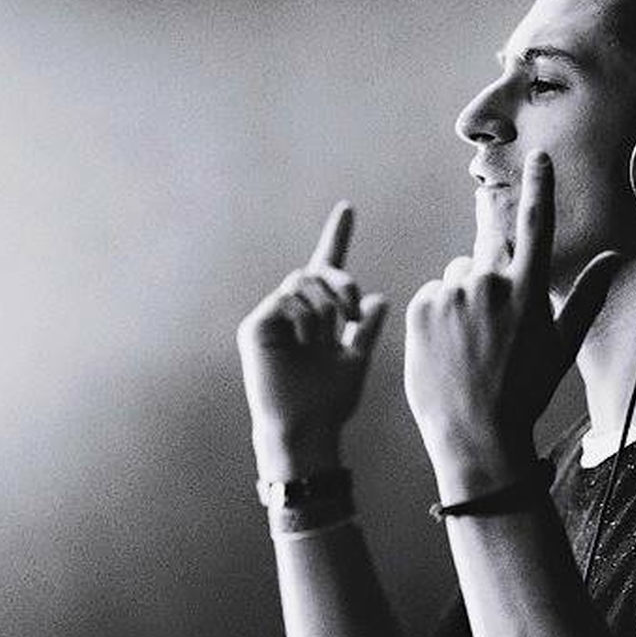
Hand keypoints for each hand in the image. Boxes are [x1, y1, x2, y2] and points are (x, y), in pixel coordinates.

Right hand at [237, 202, 388, 480]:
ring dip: (326, 307)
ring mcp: (273, 318)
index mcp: (319, 314)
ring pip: (303, 284)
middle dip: (341, 285)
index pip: (328, 267)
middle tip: (351, 315)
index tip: (348, 209)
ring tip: (327, 339)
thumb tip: (378, 298)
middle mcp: (293, 311)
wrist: (308, 428)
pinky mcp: (256, 327)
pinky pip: (287, 300)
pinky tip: (308, 343)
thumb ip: (365, 328)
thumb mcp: (357, 359)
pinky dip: (306, 318)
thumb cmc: (331, 400)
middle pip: (317, 271)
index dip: (337, 236)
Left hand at [404, 151, 621, 501]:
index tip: (538, 158)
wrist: (475, 433)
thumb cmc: (523, 393)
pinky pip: (432, 294)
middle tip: (489, 326)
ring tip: (468, 344)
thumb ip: (585, 297)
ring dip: (463, 296)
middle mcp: (491, 284)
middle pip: (488, 251)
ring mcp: (453, 294)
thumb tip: (612, 259)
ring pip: (457, 275)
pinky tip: (447, 347)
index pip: (537, 225)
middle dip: (490, 275)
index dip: (539, 187)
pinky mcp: (422, 307)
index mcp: (528, 292)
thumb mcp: (561, 348)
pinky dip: (438, 312)